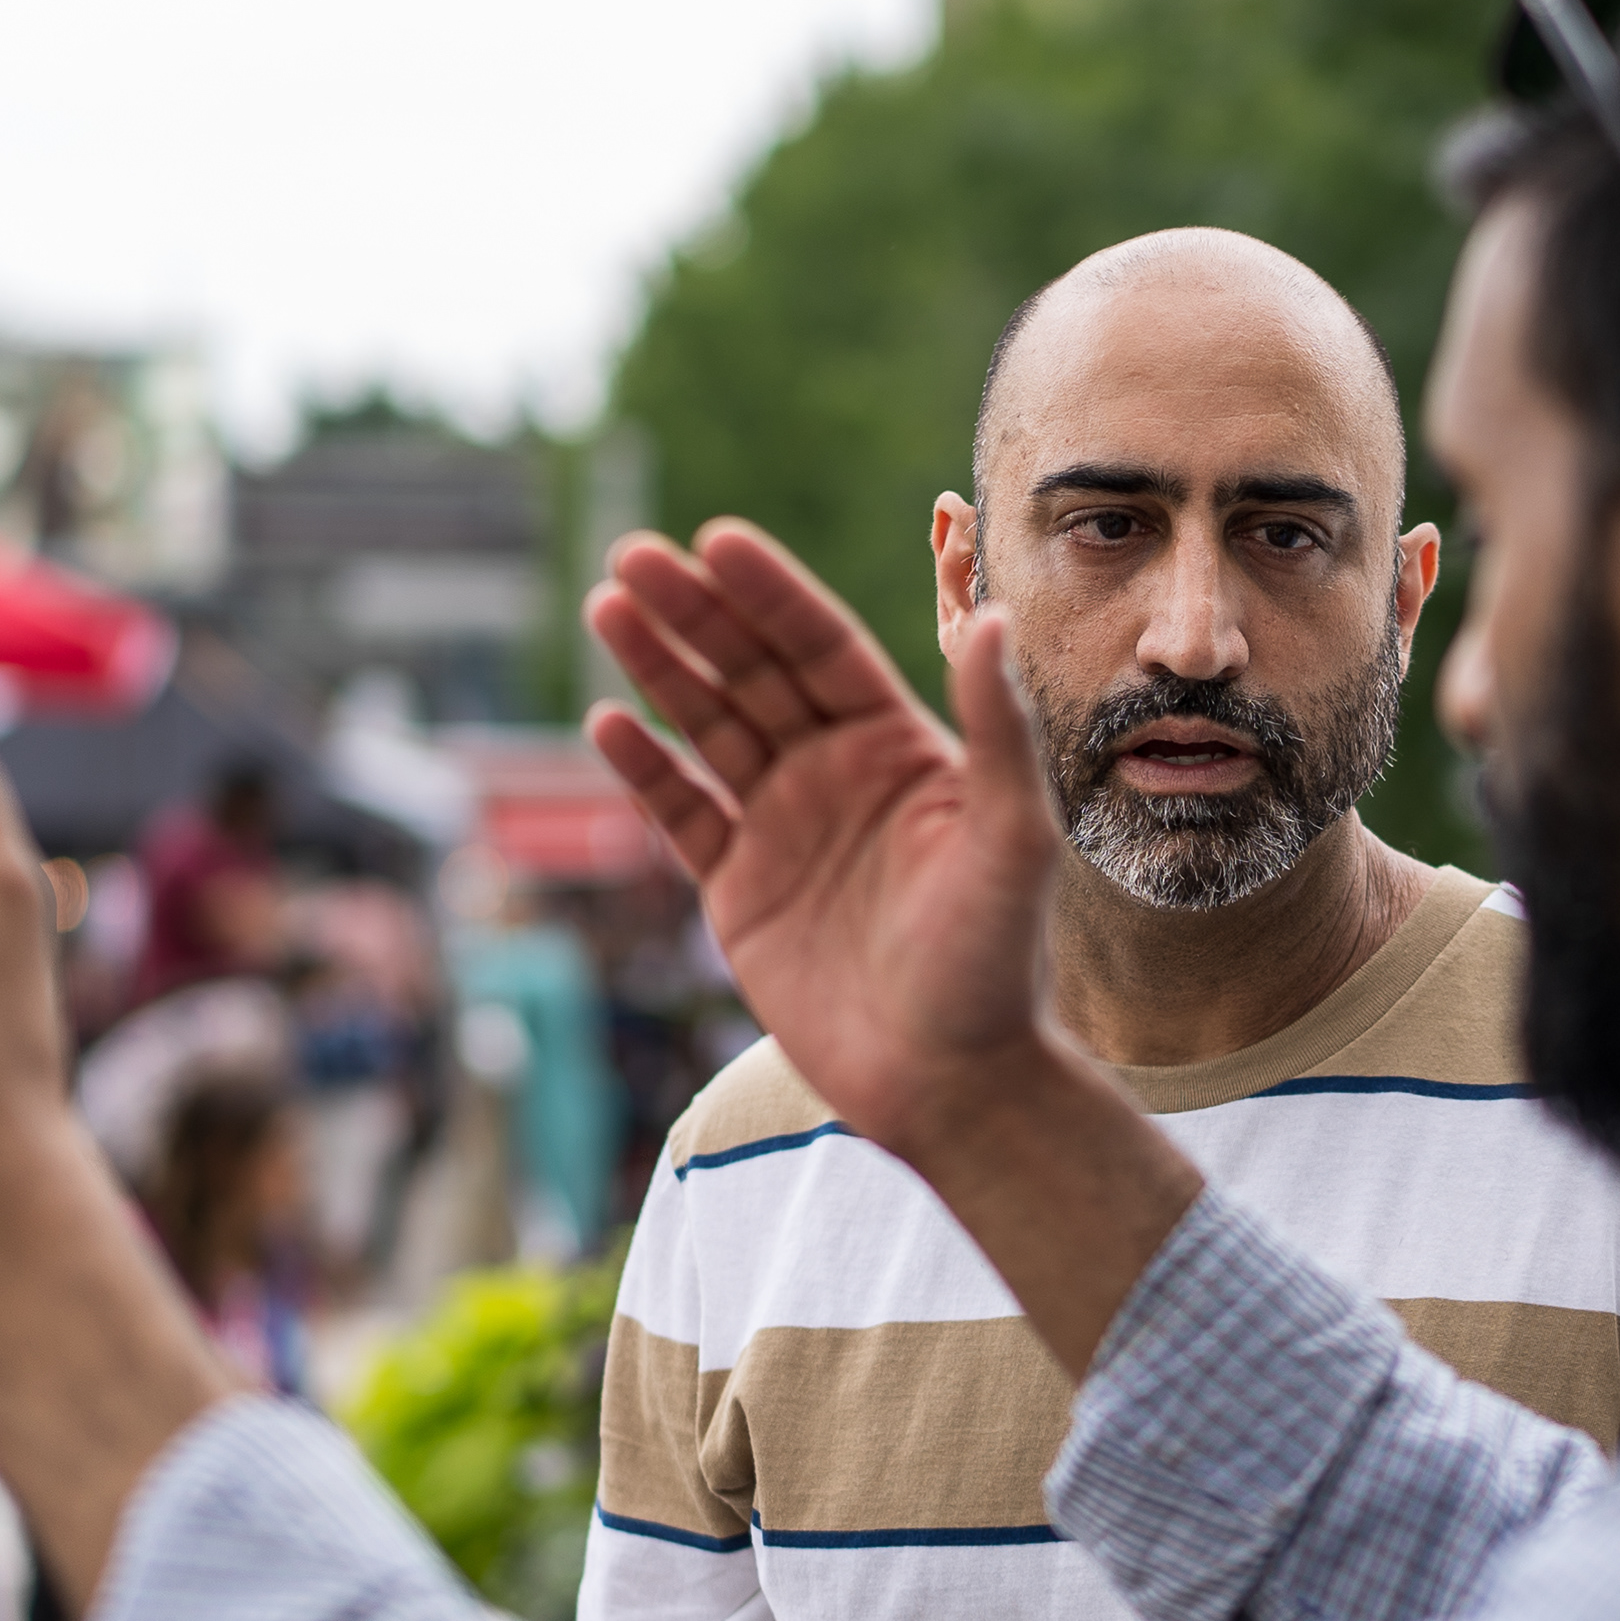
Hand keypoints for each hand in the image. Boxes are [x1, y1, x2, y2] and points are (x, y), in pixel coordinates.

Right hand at [586, 523, 1070, 1154]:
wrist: (951, 1080)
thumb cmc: (995, 960)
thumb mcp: (1012, 838)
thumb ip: (997, 729)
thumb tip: (994, 614)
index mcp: (900, 746)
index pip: (822, 648)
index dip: (769, 594)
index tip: (718, 540)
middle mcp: (836, 773)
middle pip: (753, 671)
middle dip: (696, 612)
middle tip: (635, 554)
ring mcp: (783, 827)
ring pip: (708, 727)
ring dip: (659, 668)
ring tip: (606, 606)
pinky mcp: (739, 890)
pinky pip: (681, 814)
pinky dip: (644, 770)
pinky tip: (607, 722)